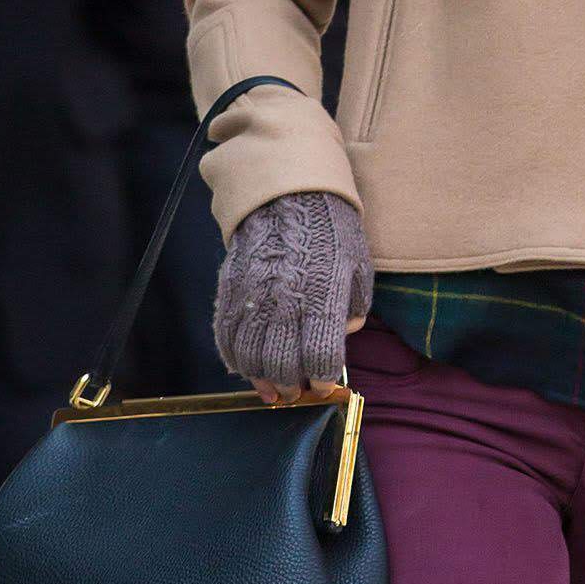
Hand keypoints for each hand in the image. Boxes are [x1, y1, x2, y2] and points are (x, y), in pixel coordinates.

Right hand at [213, 190, 372, 400]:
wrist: (286, 191)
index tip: (323, 384)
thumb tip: (345, 334)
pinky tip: (245, 367)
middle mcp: (285, 298)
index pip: (321, 356)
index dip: (322, 379)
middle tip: (295, 391)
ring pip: (249, 355)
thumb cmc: (329, 230)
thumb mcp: (358, 265)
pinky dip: (234, 357)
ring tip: (271, 388)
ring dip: (260, 379)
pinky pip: (226, 334)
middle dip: (290, 386)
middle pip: (281, 364)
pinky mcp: (230, 288)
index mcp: (323, 295)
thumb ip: (355, 307)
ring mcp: (253, 295)